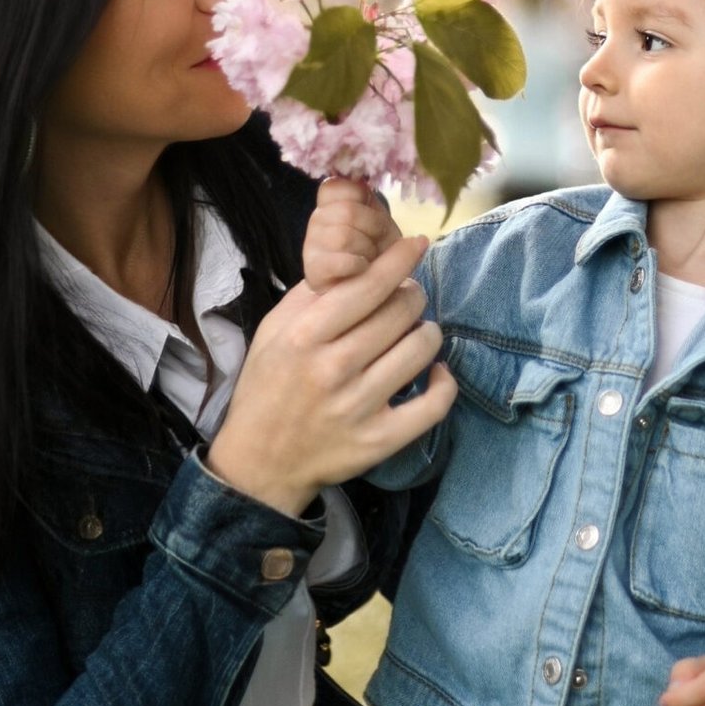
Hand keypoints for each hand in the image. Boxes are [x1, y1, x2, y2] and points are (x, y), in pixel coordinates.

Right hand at [208, 219, 454, 515]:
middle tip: (406, 297)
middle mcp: (334, 369)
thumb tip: (356, 261)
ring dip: (426, 331)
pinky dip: (444, 382)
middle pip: (401, 311)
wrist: (260, 461)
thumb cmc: (268, 386)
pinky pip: (434, 404)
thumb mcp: (274, 330)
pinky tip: (435, 371)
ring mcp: (360, 407)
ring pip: (422, 348)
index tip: (417, 244)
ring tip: (414, 332)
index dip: (399, 260)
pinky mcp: (380, 440)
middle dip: (411, 295)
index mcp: (305, 337)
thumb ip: (313, 294)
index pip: (367, 287)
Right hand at [305, 175, 394, 290]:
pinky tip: (361, 270)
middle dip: (375, 228)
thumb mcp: (381, 218)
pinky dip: (358, 266)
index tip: (374, 215)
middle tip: (379, 241)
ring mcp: (311, 244)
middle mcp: (316, 217)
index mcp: (331, 199)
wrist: (378, 282)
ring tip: (370, 258)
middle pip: (347, 212)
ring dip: (367, 250)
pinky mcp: (312, 271)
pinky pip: (339, 262)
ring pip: (343, 237)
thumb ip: (370, 200)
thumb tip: (361, 182)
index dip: (366, 201)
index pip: (341, 185)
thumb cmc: (380, 246)